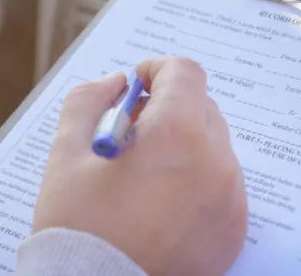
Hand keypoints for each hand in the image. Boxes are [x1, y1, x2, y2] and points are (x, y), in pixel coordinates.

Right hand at [34, 57, 246, 275]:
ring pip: (213, 147)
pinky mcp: (233, 229)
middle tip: (133, 133)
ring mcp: (229, 198)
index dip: (158, 70)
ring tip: (145, 175)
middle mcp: (215, 161)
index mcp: (176, 133)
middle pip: (201, 107)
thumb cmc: (79, 225)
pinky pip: (222, 186)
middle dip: (169, 109)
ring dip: (184, 145)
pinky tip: (162, 203)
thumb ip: (88, 101)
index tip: (137, 85)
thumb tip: (116, 83)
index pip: (185, 73)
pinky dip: (198, 182)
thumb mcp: (67, 153)